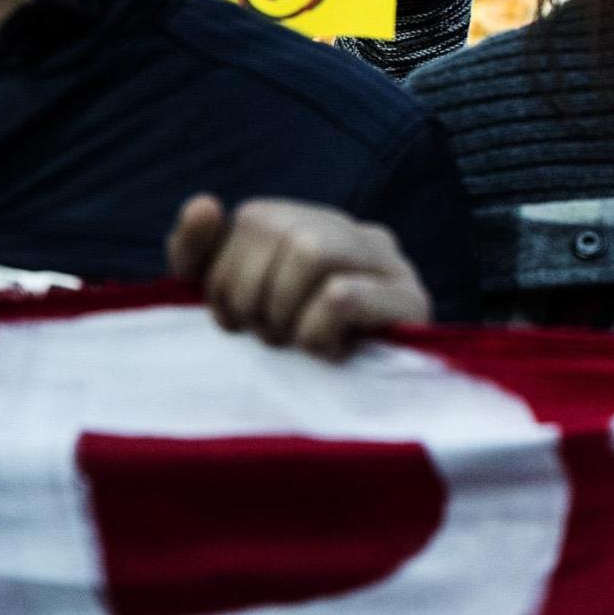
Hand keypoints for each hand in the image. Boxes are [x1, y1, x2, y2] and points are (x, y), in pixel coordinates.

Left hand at [167, 194, 430, 359]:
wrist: (373, 409)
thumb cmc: (291, 354)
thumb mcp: (233, 301)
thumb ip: (200, 254)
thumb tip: (204, 205)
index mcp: (315, 225)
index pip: (253, 218)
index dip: (222, 276)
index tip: (234, 321)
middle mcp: (356, 232)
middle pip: (277, 229)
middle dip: (251, 296)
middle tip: (267, 337)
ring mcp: (390, 262)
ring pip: (310, 251)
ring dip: (284, 311)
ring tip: (296, 344)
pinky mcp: (413, 301)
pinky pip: (341, 296)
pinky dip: (316, 333)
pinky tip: (330, 353)